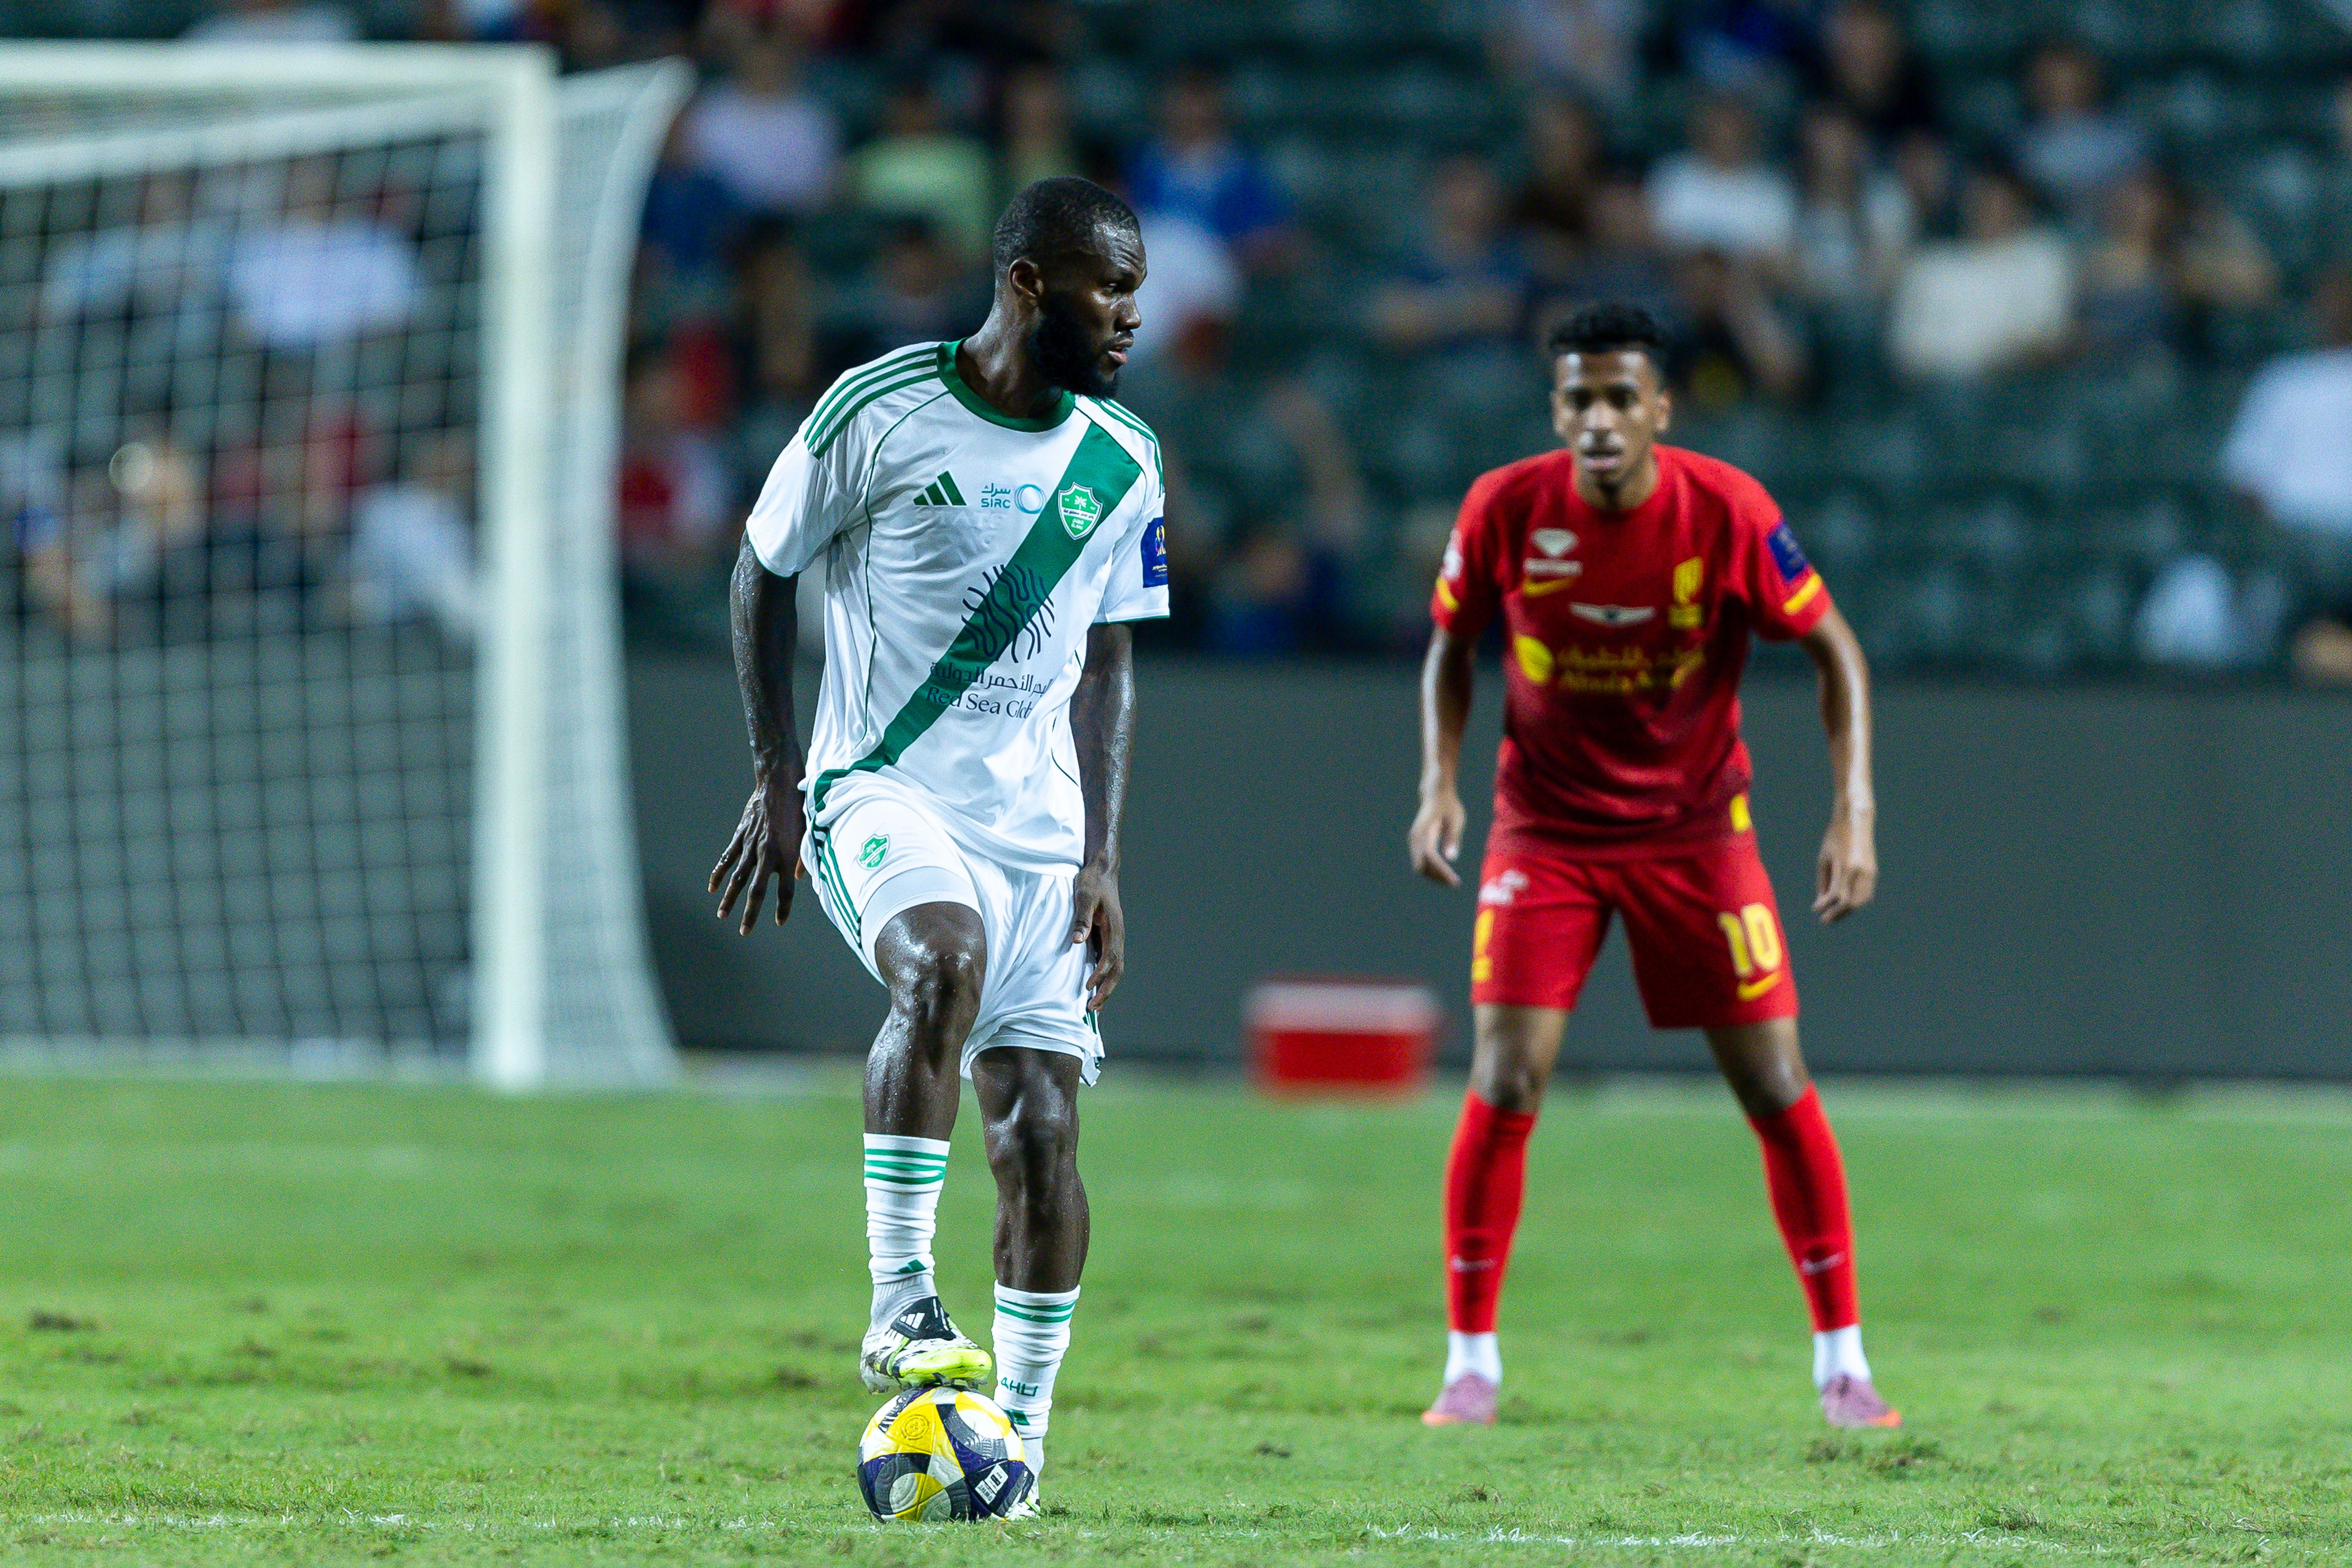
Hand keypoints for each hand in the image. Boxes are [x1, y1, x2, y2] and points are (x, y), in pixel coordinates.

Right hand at [710, 772, 805, 934]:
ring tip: (722, 915)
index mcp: (788, 854)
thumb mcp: (809, 831)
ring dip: (729, 898)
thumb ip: (804, 856)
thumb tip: (800, 879)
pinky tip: (712, 888)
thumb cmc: (799, 806)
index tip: (780, 921)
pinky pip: (727, 858)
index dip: (783, 908)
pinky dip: (719, 873)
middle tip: (744, 932)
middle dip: (750, 913)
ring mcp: (751, 845)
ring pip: (738, 877)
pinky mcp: (740, 835)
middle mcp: (768, 853)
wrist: (778, 781)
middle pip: (757, 890)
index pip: (786, 890)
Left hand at [1069, 860, 1124, 1009]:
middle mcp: (1117, 937)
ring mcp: (1113, 939)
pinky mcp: (1107, 938)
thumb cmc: (1092, 883)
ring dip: (1106, 988)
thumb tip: (1077, 941)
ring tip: (1093, 1006)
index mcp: (1114, 929)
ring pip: (1114, 969)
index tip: (1087, 987)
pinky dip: (1102, 978)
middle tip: (1092, 1009)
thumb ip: (1081, 918)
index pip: (1110, 958)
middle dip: (1106, 991)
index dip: (1099, 974)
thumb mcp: (1084, 897)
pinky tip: (1092, 987)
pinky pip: (1107, 963)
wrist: (1101, 871)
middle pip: (1117, 970)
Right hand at [1409, 790, 1466, 885]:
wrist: (1436, 794)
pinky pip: (1421, 861)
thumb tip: (1451, 859)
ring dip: (1434, 875)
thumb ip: (1453, 839)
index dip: (1442, 870)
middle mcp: (1415, 838)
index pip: (1431, 857)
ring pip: (1420, 866)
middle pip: (1422, 866)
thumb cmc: (1449, 806)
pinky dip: (1432, 869)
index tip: (1455, 880)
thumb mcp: (1456, 820)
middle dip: (1438, 876)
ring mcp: (1414, 841)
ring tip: (1452, 880)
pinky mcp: (1417, 843)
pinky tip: (1445, 872)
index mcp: (1423, 831)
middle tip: (1455, 882)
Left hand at [1814, 808, 1876, 922]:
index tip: (1817, 911)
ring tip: (1834, 914)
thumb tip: (1821, 902)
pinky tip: (1845, 904)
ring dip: (1848, 910)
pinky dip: (1856, 901)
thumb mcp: (1824, 858)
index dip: (1827, 906)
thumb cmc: (1835, 838)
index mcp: (1846, 867)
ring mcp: (1870, 871)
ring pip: (1861, 900)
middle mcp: (1861, 871)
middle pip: (1851, 902)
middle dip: (1838, 913)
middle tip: (1825, 920)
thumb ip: (1823, 881)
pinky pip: (1867, 892)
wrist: (1856, 822)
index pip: (1838, 896)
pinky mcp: (1873, 871)